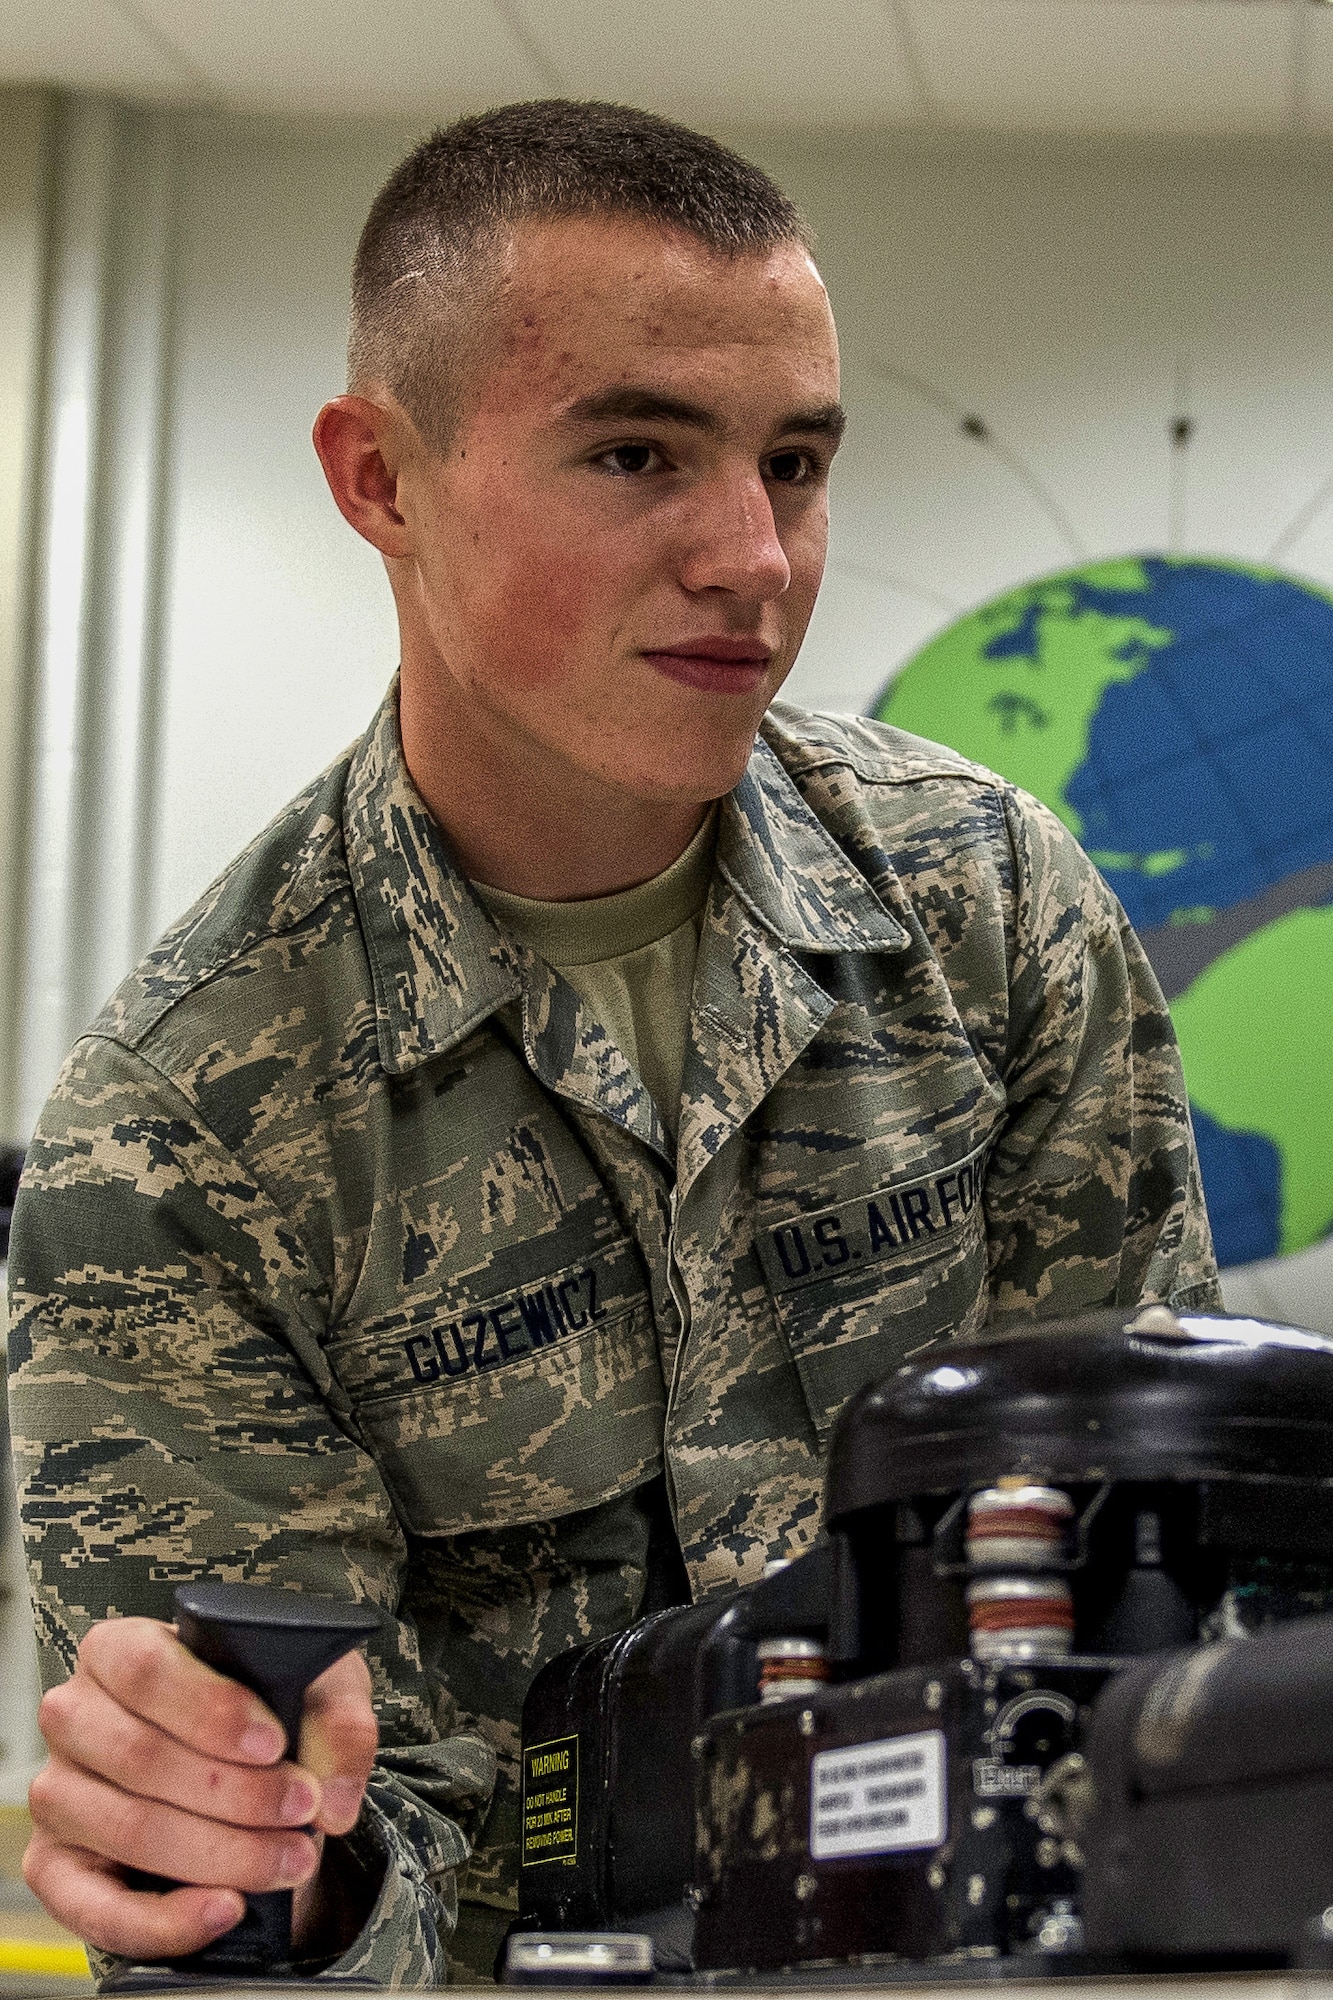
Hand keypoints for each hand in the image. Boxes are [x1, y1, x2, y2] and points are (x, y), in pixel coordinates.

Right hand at [23, 1616, 378, 1961]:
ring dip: (220, 1853)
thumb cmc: (265, 1707)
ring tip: (289, 1857)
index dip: (210, 1709)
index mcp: (119, 1651)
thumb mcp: (314, 1688)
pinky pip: (96, 1908)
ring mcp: (59, 1794)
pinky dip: (164, 1920)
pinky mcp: (58, 1868)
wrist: (239, 1765)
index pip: (147, 1669)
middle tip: (304, 1808)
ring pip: (130, 1828)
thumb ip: (337, 1723)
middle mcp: (75, 1718)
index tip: (273, 1742)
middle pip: (140, 1756)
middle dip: (235, 1792)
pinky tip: (226, 1908)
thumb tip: (336, 1800)